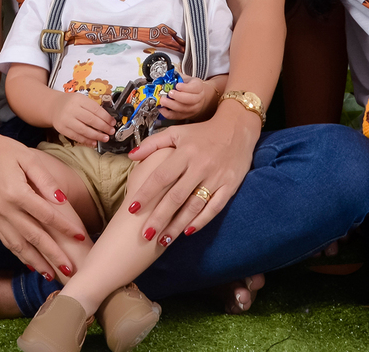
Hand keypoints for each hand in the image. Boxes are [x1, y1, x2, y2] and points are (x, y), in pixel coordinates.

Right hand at [0, 123, 88, 280]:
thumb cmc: (4, 150)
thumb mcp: (27, 157)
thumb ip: (45, 180)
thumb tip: (61, 201)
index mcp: (15, 192)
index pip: (46, 215)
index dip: (65, 227)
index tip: (81, 236)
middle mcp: (3, 208)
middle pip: (33, 236)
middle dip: (53, 254)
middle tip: (71, 269)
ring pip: (18, 245)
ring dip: (37, 262)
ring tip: (53, 275)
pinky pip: (6, 241)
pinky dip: (20, 255)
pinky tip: (31, 264)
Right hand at [51, 92, 114, 144]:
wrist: (53, 106)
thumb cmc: (71, 103)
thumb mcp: (81, 100)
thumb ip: (93, 108)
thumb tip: (108, 120)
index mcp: (79, 99)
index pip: (95, 109)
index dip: (106, 117)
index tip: (113, 122)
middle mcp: (71, 109)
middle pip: (91, 120)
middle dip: (103, 127)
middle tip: (111, 131)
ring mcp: (66, 120)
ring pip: (84, 130)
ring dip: (96, 135)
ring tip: (105, 138)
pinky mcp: (62, 129)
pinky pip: (76, 136)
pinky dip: (86, 140)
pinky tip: (94, 142)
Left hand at [126, 105, 259, 245]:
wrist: (237, 128)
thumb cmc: (202, 132)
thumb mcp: (177, 132)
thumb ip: (153, 143)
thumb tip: (131, 156)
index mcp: (185, 152)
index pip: (161, 176)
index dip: (146, 193)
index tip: (131, 209)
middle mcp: (200, 166)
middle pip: (176, 196)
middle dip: (159, 217)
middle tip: (145, 235)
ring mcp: (216, 178)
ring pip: (194, 206)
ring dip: (178, 225)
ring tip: (163, 241)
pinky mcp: (230, 186)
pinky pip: (214, 208)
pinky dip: (201, 221)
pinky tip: (188, 232)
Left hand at [157, 77, 214, 120]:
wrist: (195, 95)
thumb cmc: (189, 86)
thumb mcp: (185, 78)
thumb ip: (177, 77)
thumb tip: (165, 77)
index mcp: (199, 87)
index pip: (195, 88)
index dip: (186, 88)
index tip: (177, 85)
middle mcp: (198, 99)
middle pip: (190, 100)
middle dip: (178, 97)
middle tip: (169, 93)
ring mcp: (193, 109)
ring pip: (183, 109)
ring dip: (171, 105)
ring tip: (163, 100)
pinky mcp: (186, 115)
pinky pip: (176, 116)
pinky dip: (167, 113)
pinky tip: (161, 108)